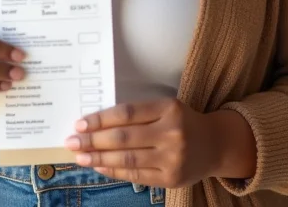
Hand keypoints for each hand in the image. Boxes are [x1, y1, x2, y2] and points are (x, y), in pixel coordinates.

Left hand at [63, 99, 256, 187]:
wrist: (216, 145)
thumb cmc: (183, 122)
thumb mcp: (166, 108)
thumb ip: (138, 113)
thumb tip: (98, 122)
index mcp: (169, 108)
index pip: (127, 113)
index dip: (101, 118)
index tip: (80, 123)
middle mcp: (172, 133)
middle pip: (124, 137)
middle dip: (93, 140)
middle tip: (71, 141)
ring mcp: (172, 158)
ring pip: (127, 159)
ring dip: (99, 158)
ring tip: (80, 156)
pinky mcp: (171, 179)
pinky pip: (136, 175)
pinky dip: (114, 171)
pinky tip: (99, 167)